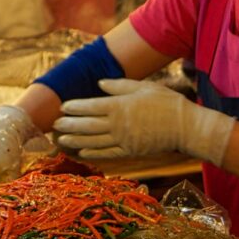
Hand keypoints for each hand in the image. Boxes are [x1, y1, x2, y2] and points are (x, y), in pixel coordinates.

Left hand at [54, 79, 232, 165]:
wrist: (185, 127)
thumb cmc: (166, 103)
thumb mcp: (143, 87)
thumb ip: (119, 86)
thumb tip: (99, 84)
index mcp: (119, 106)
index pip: (90, 107)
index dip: (74, 108)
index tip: (62, 107)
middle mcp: (117, 125)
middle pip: (87, 126)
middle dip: (69, 125)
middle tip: (54, 126)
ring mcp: (123, 141)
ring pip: (93, 142)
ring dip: (75, 141)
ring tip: (61, 140)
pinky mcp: (129, 152)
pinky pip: (106, 153)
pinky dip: (92, 153)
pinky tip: (81, 152)